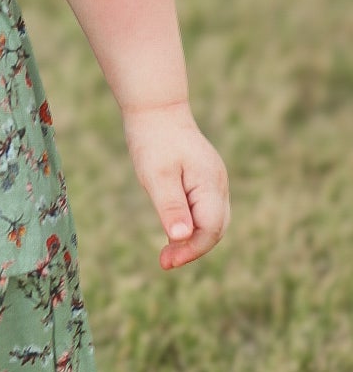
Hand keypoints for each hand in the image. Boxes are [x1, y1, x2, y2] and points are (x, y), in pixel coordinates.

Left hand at [122, 101, 230, 270]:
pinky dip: (190, 227)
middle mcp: (218, 184)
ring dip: (192, 240)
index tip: (167, 262)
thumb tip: (181, 236)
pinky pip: (204, 211)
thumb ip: (170, 206)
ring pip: (211, 221)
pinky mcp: (204, 181)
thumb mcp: (157, 176)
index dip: (191, 249)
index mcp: (211, 184)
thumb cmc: (154, 141)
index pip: (211, 229)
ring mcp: (214, 182)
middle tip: (164, 262)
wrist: (156, 110)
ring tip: (165, 255)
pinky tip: (171, 234)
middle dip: (192, 249)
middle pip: (215, 228)